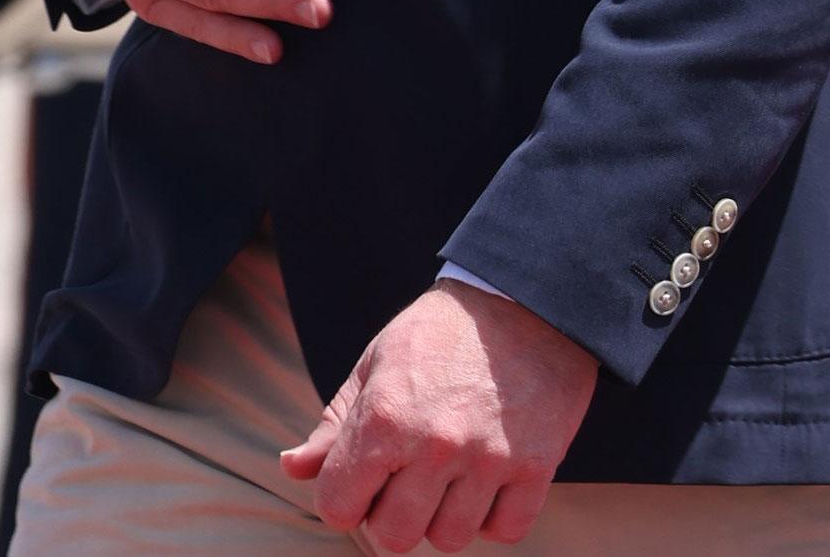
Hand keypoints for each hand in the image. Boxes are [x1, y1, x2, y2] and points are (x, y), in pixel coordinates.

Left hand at [281, 282, 597, 550]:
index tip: (366, 478)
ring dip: (446, 517)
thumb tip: (292, 468)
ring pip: (449, 539)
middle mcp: (435, 445)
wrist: (529, 297)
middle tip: (411, 481)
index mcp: (385, 419)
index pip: (338, 509)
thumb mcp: (376, 363)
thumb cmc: (442, 332)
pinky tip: (490, 485)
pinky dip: (495, 517)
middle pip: (395, 536)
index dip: (346, 498)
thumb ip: (335, 425)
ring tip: (454, 480)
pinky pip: (507, 530)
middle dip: (394, 515)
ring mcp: (489, 457)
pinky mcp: (538, 463)